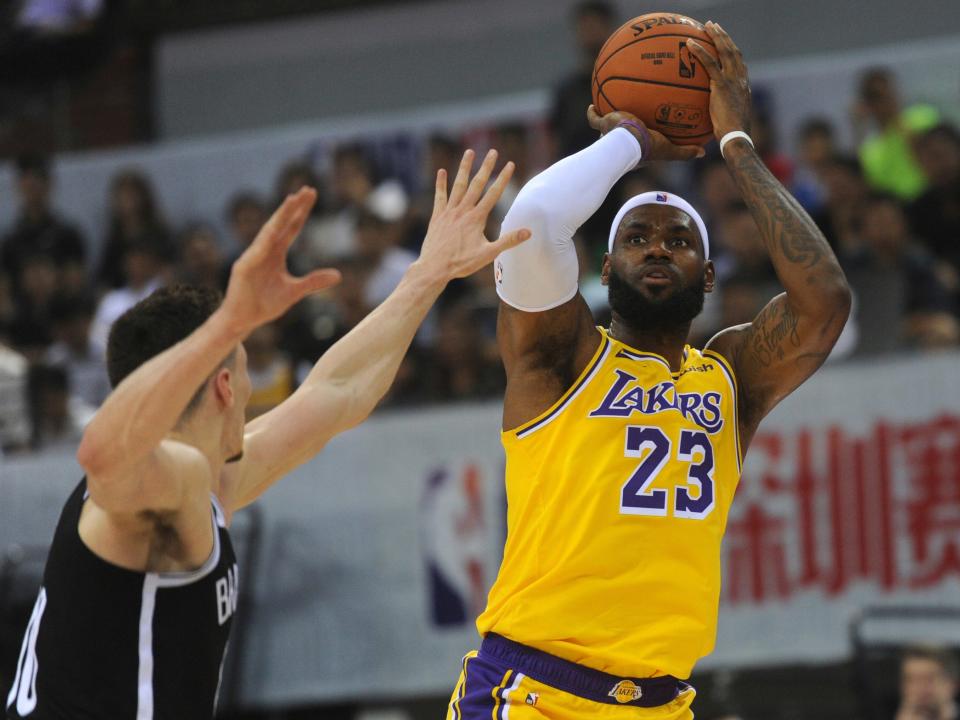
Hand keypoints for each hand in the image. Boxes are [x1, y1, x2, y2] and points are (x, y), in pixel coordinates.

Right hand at [223, 187, 341, 331]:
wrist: (243, 321)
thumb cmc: (264, 304)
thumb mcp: (295, 292)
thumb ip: (314, 282)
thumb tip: (338, 275)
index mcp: (275, 253)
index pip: (291, 228)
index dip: (301, 212)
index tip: (311, 194)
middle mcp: (264, 250)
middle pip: (281, 223)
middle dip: (293, 207)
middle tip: (307, 190)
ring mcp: (252, 256)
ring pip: (269, 232)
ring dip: (280, 216)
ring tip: (291, 200)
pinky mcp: (242, 267)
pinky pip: (255, 252)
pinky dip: (264, 241)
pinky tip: (273, 231)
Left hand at [416, 149, 530, 280]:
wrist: (434, 267)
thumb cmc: (461, 263)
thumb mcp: (488, 254)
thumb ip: (508, 241)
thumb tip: (528, 232)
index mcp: (476, 218)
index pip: (493, 194)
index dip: (503, 178)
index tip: (510, 164)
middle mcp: (463, 211)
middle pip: (477, 184)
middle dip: (486, 167)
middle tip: (493, 152)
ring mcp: (449, 212)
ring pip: (458, 185)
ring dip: (465, 168)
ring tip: (470, 152)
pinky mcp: (437, 216)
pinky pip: (440, 196)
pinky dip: (441, 184)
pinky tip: (442, 171)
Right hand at [587, 105, 703, 160]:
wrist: (628, 142)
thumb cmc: (648, 147)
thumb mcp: (669, 150)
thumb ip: (685, 152)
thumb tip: (703, 153)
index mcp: (636, 147)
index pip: (638, 142)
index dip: (641, 139)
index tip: (643, 135)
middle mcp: (621, 140)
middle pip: (620, 134)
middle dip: (621, 128)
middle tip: (626, 120)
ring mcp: (610, 132)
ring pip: (606, 124)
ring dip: (606, 118)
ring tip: (607, 107)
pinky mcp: (603, 124)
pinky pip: (594, 118)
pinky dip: (592, 113)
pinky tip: (592, 105)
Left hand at [686, 21, 751, 140]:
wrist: (736, 137)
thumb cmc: (730, 135)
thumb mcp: (726, 120)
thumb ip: (719, 113)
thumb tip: (708, 118)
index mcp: (743, 86)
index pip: (739, 62)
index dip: (732, 50)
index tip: (724, 42)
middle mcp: (741, 79)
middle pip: (733, 51)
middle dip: (724, 37)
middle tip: (714, 26)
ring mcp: (732, 80)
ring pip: (724, 51)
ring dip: (715, 36)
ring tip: (706, 26)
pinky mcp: (722, 85)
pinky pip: (710, 63)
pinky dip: (700, 51)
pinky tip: (689, 44)